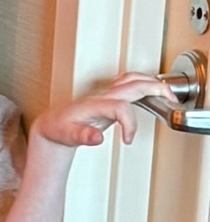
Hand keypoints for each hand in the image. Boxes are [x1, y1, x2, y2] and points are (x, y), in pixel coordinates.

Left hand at [32, 72, 177, 149]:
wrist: (50, 124)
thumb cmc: (57, 129)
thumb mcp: (66, 136)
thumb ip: (82, 136)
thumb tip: (97, 138)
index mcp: (94, 105)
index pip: (121, 107)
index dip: (130, 124)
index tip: (128, 140)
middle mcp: (102, 97)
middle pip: (134, 85)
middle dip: (155, 89)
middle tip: (171, 100)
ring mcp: (105, 96)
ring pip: (133, 80)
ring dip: (152, 83)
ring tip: (167, 93)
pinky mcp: (108, 99)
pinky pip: (129, 85)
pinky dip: (143, 84)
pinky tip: (150, 91)